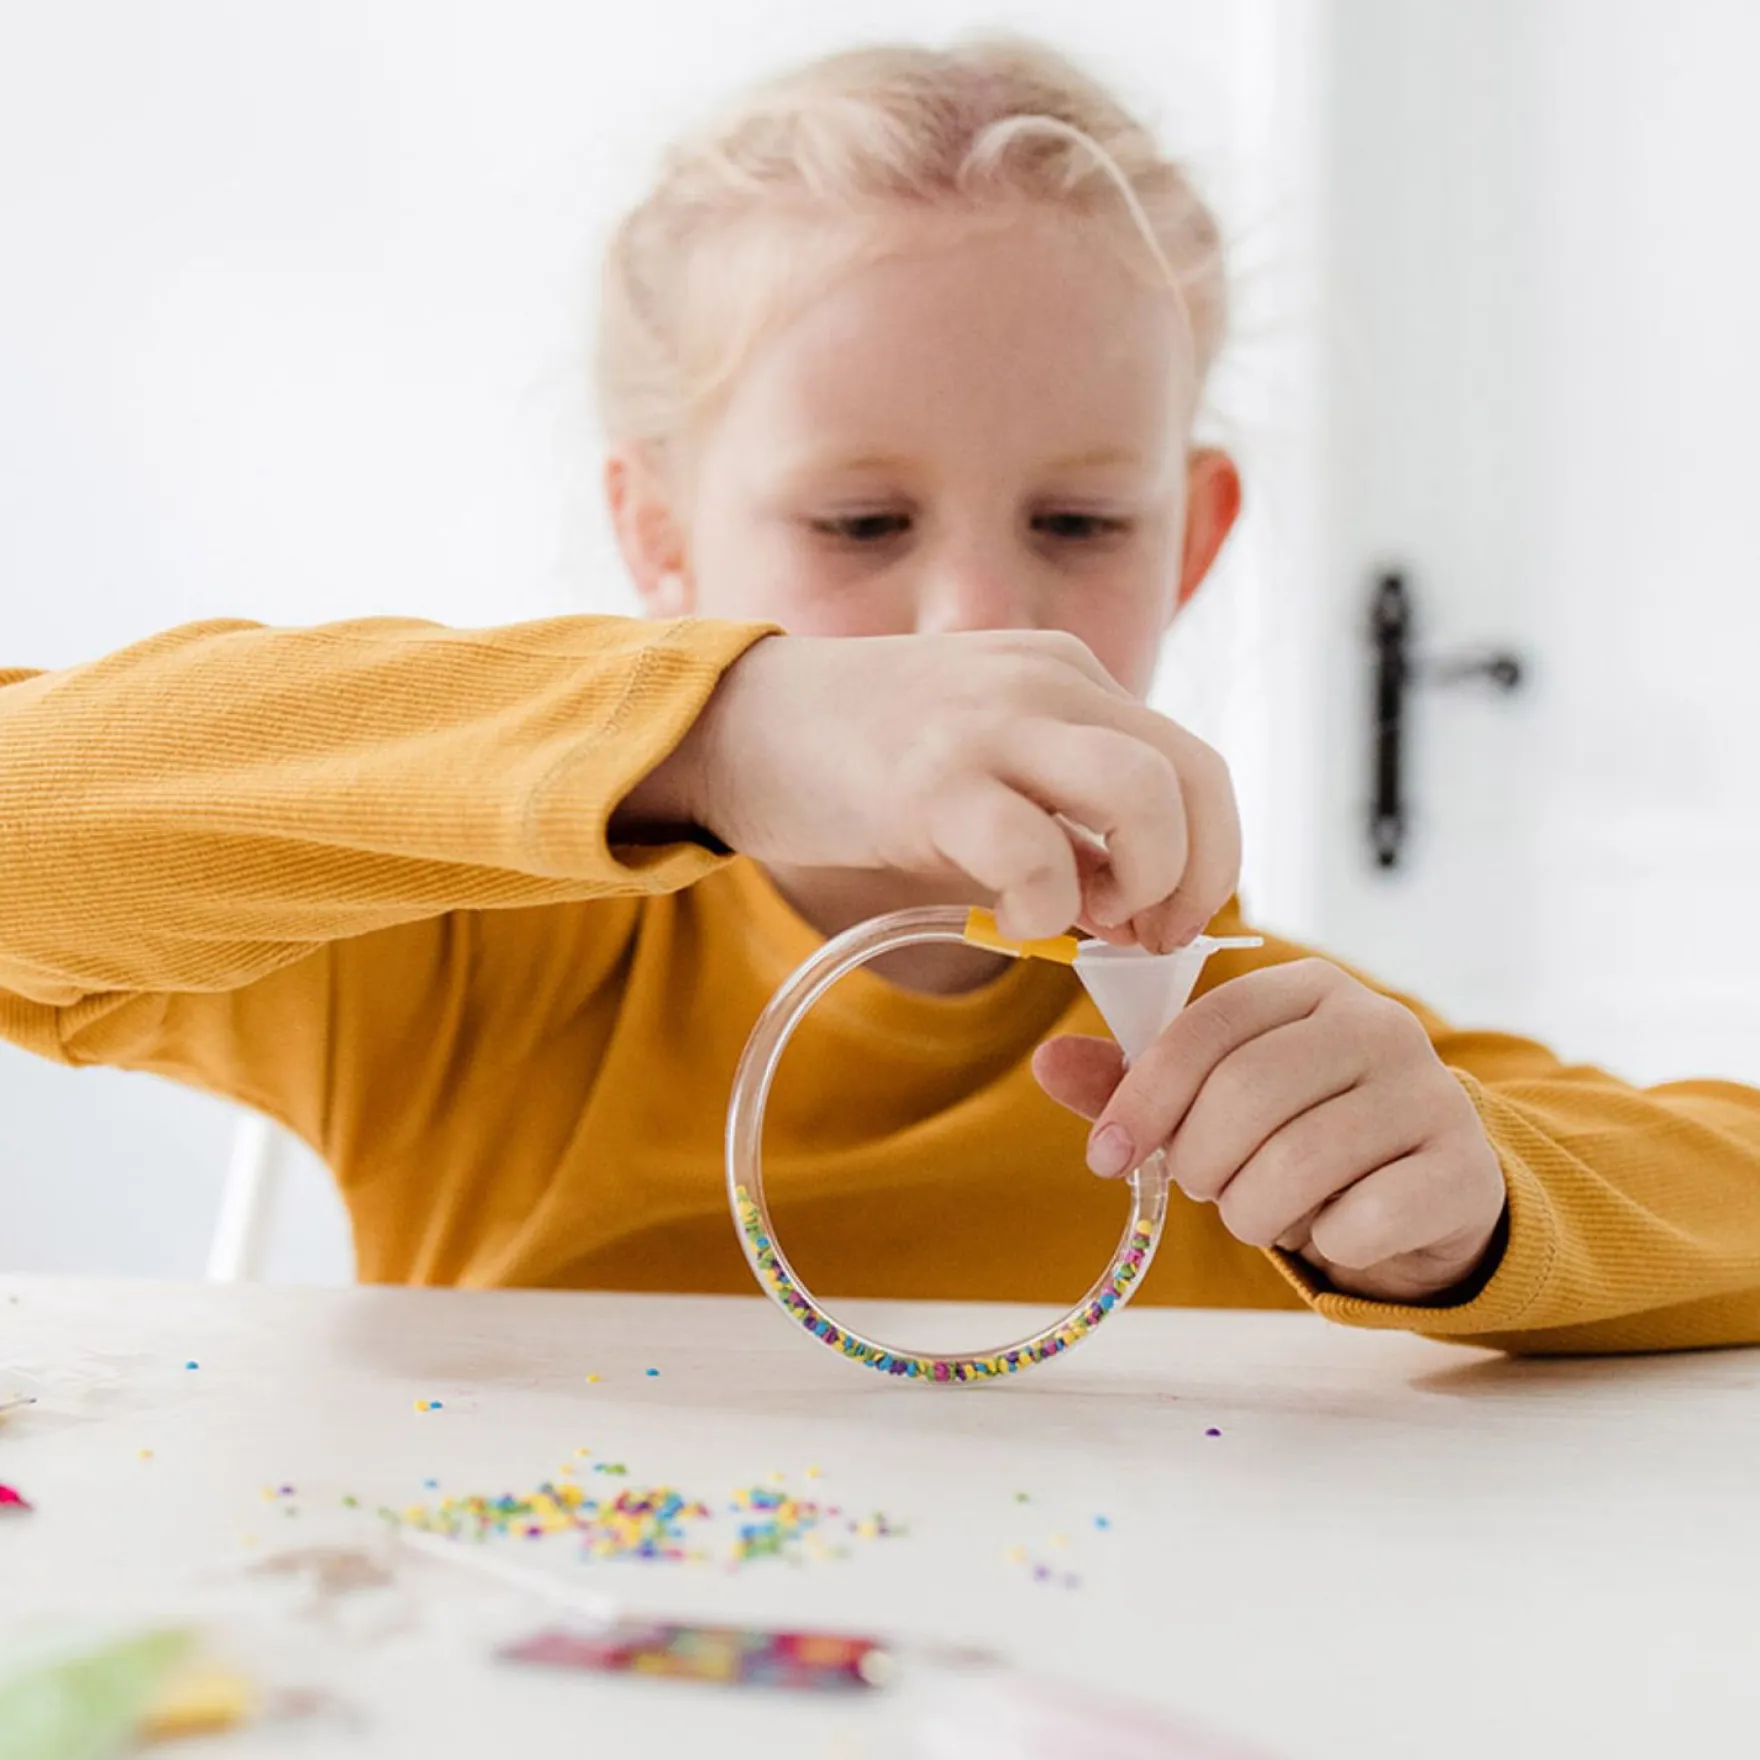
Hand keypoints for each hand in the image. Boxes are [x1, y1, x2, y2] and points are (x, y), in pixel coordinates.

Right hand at [634, 631, 1239, 950]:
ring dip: (1141, 883)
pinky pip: (1034, 851)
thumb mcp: (986, 767)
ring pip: (1141, 797)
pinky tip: (1011, 919)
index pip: (1195, 764)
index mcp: (1069, 676)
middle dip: (1195, 878)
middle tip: (1147, 936)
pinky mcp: (930, 778)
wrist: (737, 720)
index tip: (1172, 919)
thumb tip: (1134, 911)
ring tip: (1088, 921)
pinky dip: (1046, 906)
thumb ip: (1063, 822)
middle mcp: (1047, 683)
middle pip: (1192, 777)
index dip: (1212, 855)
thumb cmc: (863, 757)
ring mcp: (990, 724)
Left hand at [1033, 959, 1507, 1301]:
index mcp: (1310, 989)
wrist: (1424, 1192)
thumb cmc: (1304, 1134)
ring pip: (1298, 1163)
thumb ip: (1137, 1083)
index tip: (1107, 1156)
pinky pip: (1361, 1220)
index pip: (1208, 1027)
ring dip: (1252, 1210)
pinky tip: (1332, 1228)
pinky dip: (1324, 1241)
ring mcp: (1432, 1093)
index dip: (1144, 1095)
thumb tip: (1046, 1062)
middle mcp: (1379, 1024)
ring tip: (1257, 1210)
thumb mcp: (1218, 1101)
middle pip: (1248, 1094)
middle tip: (1201, 1187)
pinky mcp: (1464, 1169)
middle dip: (1198, 1161)